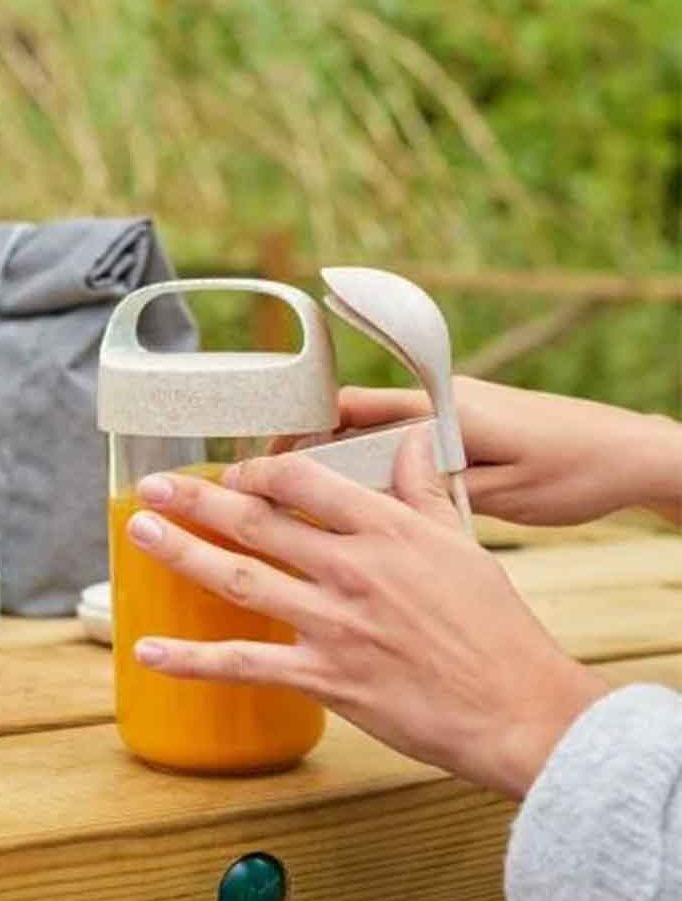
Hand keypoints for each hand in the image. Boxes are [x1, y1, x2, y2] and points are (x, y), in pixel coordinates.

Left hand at [127, 427, 608, 798]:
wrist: (515, 708)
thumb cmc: (494, 625)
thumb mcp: (463, 541)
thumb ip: (423, 489)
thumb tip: (408, 439)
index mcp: (386, 529)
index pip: (303, 482)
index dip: (257, 472)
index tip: (232, 473)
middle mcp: (352, 569)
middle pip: (257, 523)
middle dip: (198, 501)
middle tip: (151, 487)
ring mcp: (334, 624)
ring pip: (241, 579)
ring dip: (183, 554)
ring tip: (139, 532)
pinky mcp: (326, 678)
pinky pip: (246, 663)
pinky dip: (193, 660)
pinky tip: (148, 651)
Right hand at [305, 376, 680, 526]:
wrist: (630, 451)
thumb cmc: (574, 471)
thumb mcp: (502, 494)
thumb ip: (436, 492)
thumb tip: (375, 500)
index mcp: (443, 411)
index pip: (352, 408)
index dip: (303, 431)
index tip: (270, 459)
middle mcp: (442, 401)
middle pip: (355, 416)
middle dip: (311, 445)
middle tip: (275, 483)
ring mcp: (453, 410)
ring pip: (378, 429)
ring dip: (343, 456)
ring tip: (312, 496)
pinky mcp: (467, 425)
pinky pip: (405, 438)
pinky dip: (377, 460)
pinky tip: (368, 494)